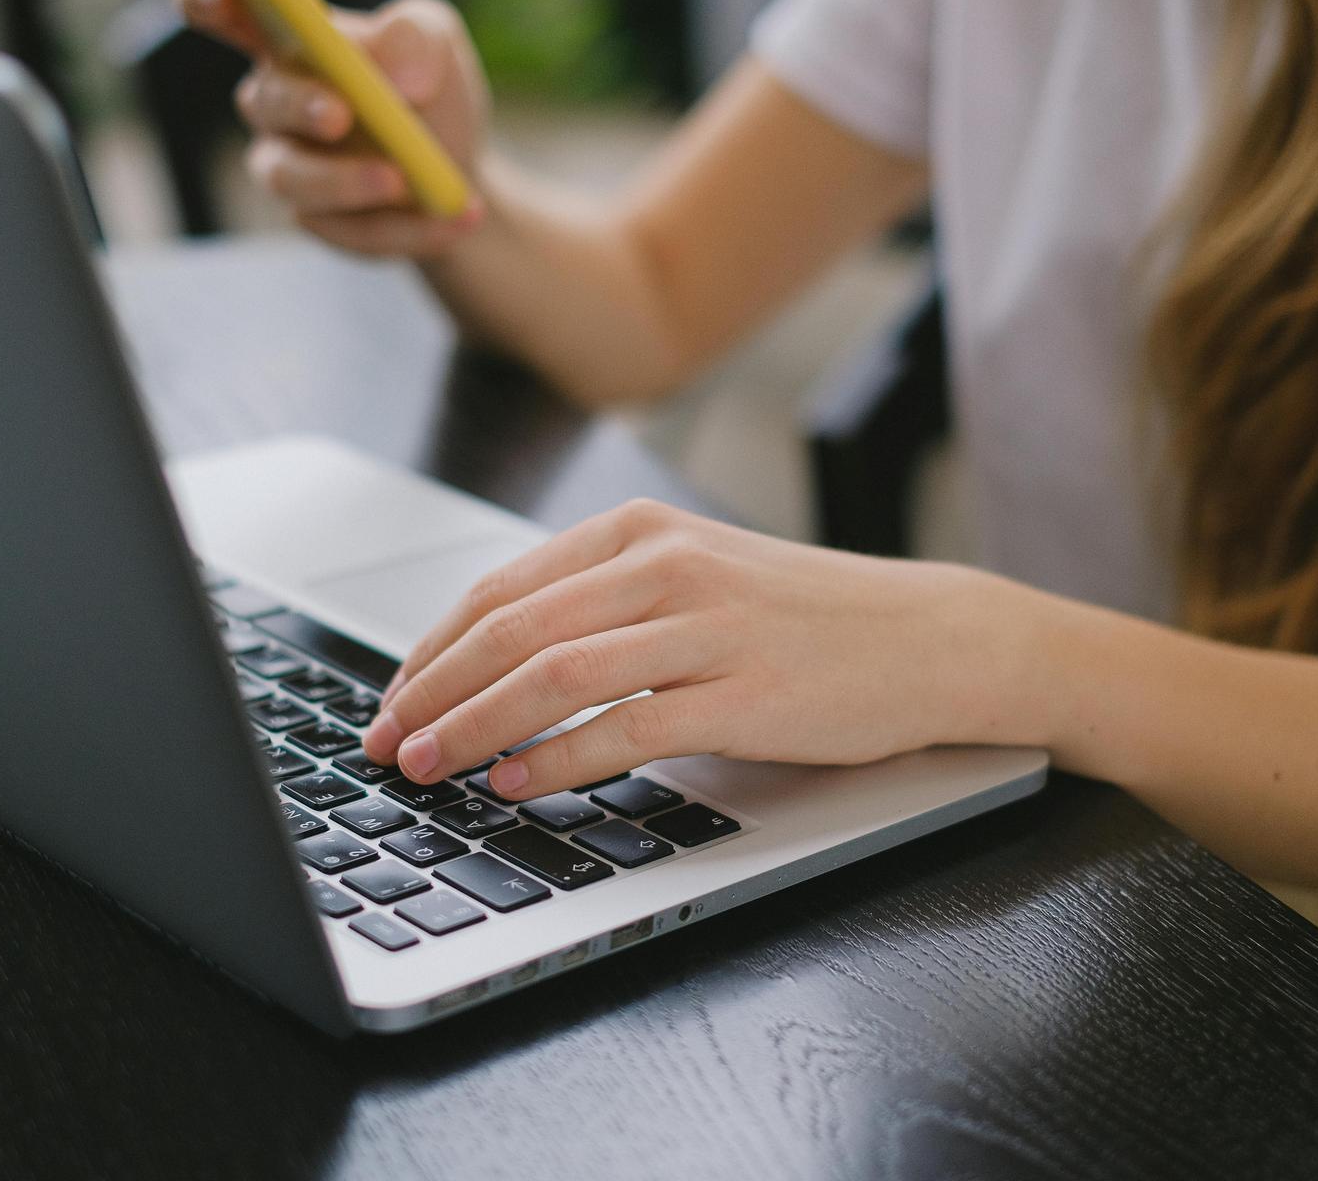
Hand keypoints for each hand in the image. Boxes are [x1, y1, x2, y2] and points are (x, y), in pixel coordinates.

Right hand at [175, 0, 490, 256]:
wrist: (461, 170)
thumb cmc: (429, 88)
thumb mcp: (438, 44)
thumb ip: (416, 34)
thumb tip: (392, 70)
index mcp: (287, 36)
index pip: (221, 5)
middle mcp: (274, 99)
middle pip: (263, 99)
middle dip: (300, 106)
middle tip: (341, 116)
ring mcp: (287, 165)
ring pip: (291, 177)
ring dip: (347, 182)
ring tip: (405, 182)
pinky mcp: (318, 220)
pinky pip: (350, 230)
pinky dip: (408, 226)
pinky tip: (456, 217)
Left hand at [361, 500, 1037, 798]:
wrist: (932, 637)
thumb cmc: (804, 617)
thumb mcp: (697, 578)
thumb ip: (604, 602)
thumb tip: (492, 662)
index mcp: (642, 531)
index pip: (501, 589)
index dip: (430, 651)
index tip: (391, 700)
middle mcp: (667, 567)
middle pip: (512, 630)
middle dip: (431, 693)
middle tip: (385, 743)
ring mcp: (707, 628)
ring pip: (554, 676)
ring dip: (474, 728)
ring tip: (428, 767)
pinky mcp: (744, 695)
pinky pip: (625, 729)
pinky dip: (558, 761)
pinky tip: (517, 786)